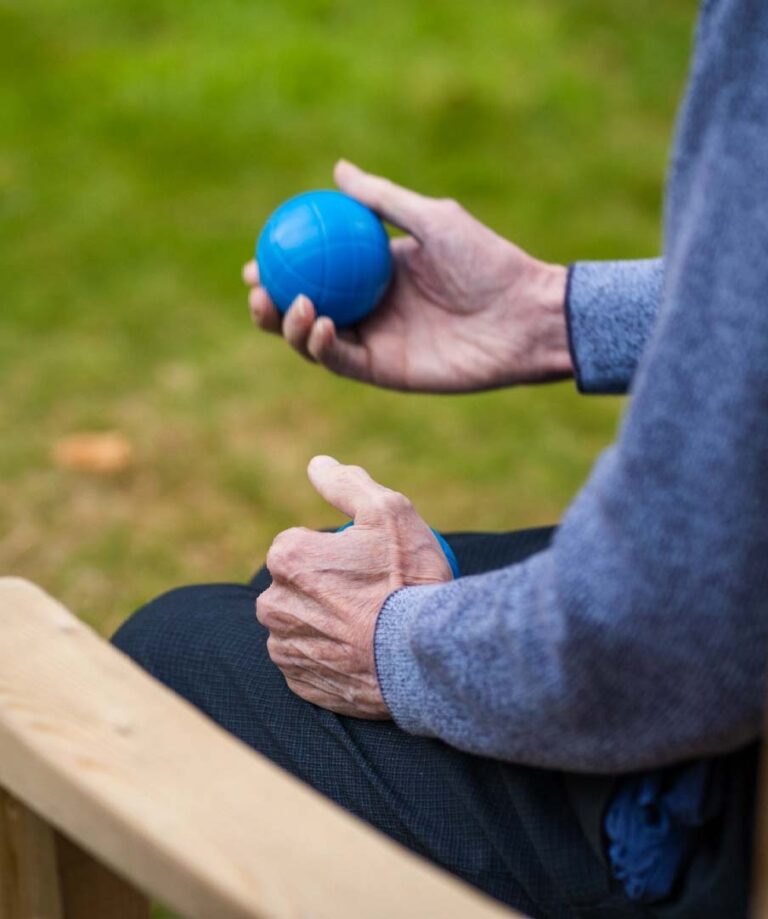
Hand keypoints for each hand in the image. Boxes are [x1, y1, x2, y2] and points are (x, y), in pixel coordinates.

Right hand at [244, 160, 570, 392]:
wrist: (525, 315)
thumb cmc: (488, 262)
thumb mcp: (434, 218)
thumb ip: (384, 200)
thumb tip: (337, 171)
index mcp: (375, 273)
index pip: (316, 271)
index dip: (280, 267)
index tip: (256, 257)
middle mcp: (370, 309)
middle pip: (303, 310)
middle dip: (269, 305)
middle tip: (256, 288)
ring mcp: (376, 342)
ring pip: (314, 341)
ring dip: (290, 326)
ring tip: (291, 301)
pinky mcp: (387, 372)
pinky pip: (342, 362)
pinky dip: (323, 346)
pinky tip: (320, 322)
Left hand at [256, 456, 452, 717]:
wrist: (424, 657)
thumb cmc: (407, 580)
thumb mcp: (388, 513)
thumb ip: (347, 484)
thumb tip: (317, 466)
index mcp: (287, 558)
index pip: (298, 544)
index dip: (334, 551)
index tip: (367, 564)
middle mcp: (273, 605)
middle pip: (296, 585)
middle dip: (324, 587)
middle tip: (371, 595)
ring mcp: (285, 649)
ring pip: (300, 624)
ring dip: (325, 623)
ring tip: (371, 627)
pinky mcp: (300, 684)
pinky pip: (310, 662)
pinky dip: (331, 657)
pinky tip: (364, 654)